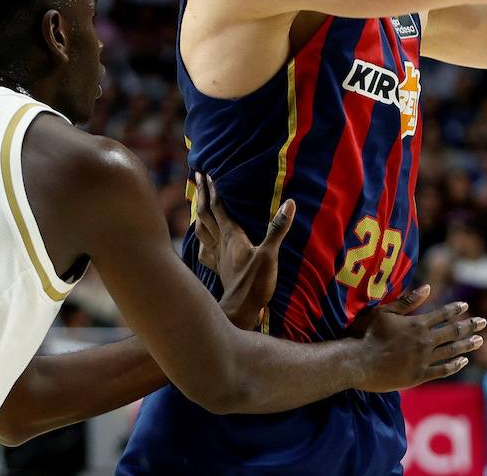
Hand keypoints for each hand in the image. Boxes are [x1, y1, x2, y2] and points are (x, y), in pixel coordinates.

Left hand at [194, 173, 294, 329]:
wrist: (240, 310)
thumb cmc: (254, 283)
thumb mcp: (270, 254)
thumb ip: (277, 229)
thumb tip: (290, 203)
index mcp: (231, 235)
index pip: (218, 208)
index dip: (212, 191)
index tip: (205, 174)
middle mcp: (220, 243)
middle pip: (205, 214)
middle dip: (201, 195)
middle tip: (196, 178)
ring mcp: (217, 256)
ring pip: (202, 230)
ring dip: (198, 215)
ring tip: (197, 205)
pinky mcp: (218, 269)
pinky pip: (205, 251)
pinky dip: (202, 242)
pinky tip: (202, 242)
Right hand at [347, 285, 486, 392]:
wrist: (358, 362)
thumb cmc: (366, 333)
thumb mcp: (384, 312)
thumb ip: (407, 301)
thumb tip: (428, 288)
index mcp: (416, 324)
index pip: (441, 315)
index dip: (455, 310)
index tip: (466, 306)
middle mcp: (424, 341)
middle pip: (452, 332)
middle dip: (469, 326)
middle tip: (483, 322)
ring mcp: (423, 359)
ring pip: (451, 350)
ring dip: (467, 345)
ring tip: (479, 340)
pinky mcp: (419, 376)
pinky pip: (443, 370)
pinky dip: (455, 365)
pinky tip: (463, 361)